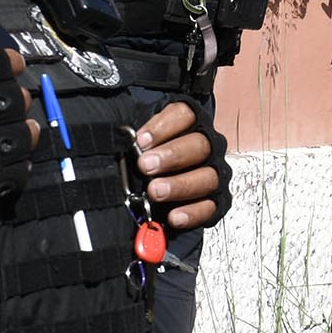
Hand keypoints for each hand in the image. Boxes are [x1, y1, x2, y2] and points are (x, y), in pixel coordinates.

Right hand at [0, 47, 36, 226]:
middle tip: (9, 107)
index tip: (13, 67)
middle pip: (16, 98)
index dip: (9, 65)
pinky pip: (16, 172)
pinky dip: (14, 169)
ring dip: (21, 135)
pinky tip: (7, 166)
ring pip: (23, 136)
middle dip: (13, 101)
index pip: (1, 62)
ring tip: (16, 136)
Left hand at [133, 101, 222, 228]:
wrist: (159, 193)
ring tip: (155, 191)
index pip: (184, 116)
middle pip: (199, 145)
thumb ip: (134, 140)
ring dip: (180, 184)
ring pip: (207, 177)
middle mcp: (206, 148)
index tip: (140, 140)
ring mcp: (212, 175)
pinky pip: (209, 207)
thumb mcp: (140, 145)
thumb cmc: (149, 161)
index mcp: (189, 126)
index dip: (163, 126)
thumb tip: (116, 139)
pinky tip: (173, 216)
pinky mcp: (215, 202)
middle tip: (146, 166)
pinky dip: (192, 213)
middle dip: (171, 155)